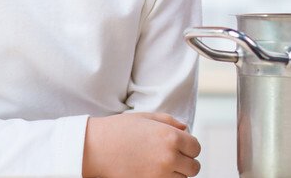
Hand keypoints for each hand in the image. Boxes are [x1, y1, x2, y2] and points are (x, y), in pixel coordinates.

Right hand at [82, 112, 199, 177]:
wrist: (94, 148)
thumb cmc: (119, 130)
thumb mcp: (146, 118)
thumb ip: (170, 122)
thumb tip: (186, 129)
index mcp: (171, 137)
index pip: (196, 148)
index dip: (189, 147)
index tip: (182, 147)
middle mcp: (169, 157)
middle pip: (193, 167)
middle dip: (186, 162)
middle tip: (174, 158)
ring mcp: (159, 175)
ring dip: (176, 173)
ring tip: (162, 164)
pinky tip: (155, 172)